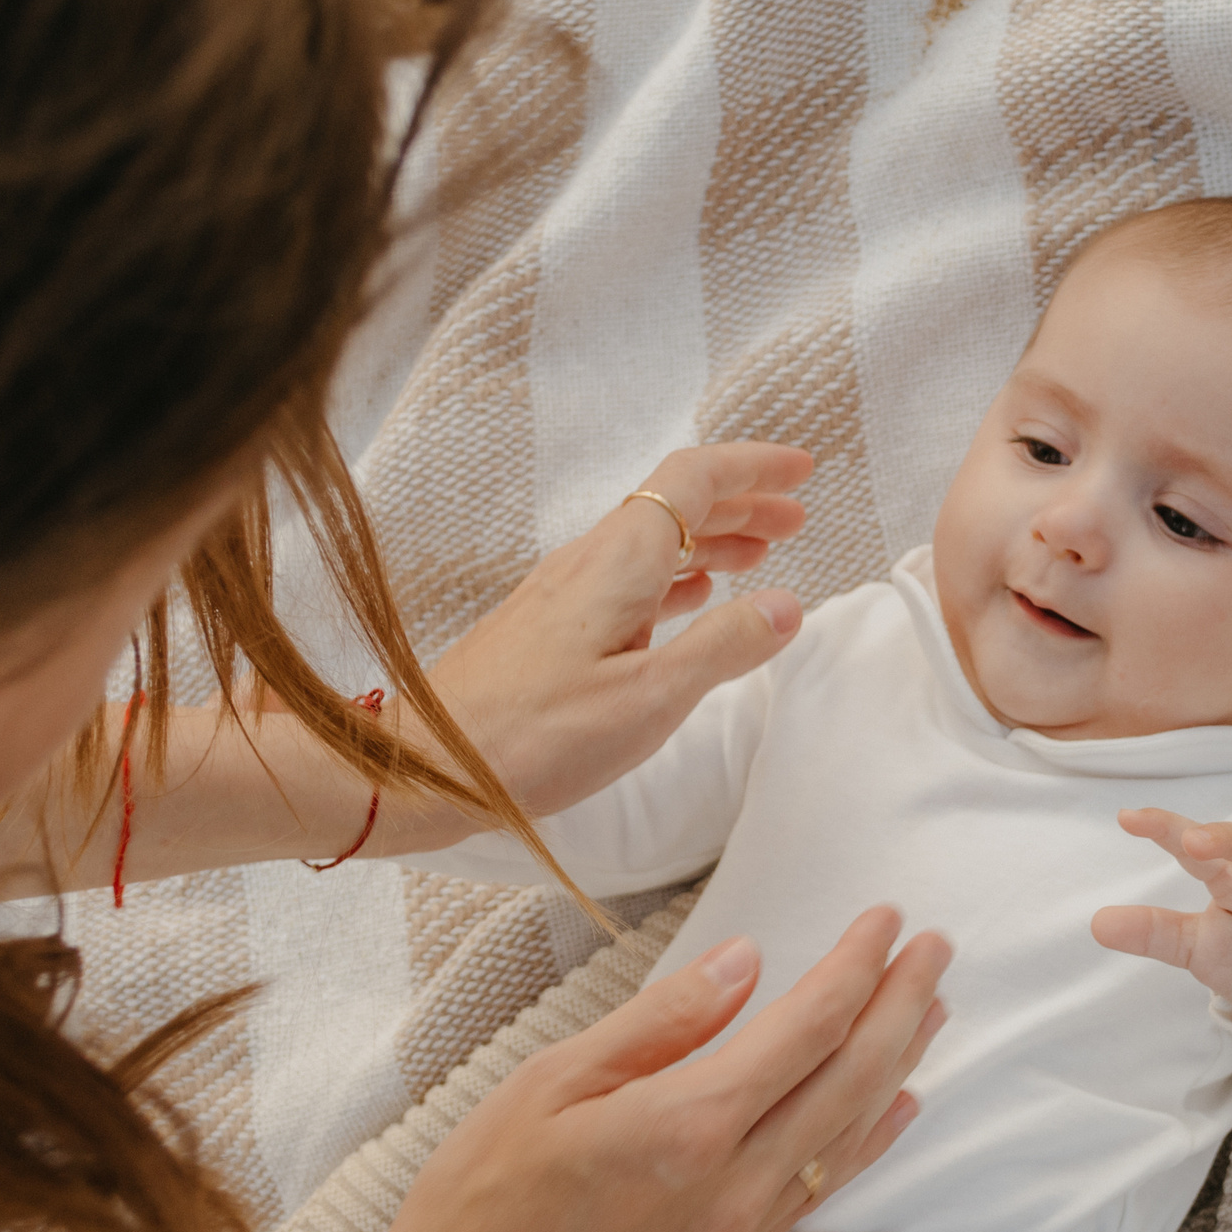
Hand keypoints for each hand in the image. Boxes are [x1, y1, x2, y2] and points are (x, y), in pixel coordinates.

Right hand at [276, 905, 950, 1231]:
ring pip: (849, 1134)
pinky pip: (822, 1186)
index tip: (887, 918)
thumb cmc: (479, 1206)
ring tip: (933, 1009)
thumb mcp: (549, 1084)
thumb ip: (659, 1022)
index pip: (808, 1027)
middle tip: (938, 947)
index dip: (857, 966)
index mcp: (689, 1125)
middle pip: (852, 1077)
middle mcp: (735, 1182)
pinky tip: (894, 1108)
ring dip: (899, 1065)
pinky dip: (868, 1139)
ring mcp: (739, 1230)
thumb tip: (744, 963)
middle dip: (903, 1004)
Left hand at [394, 441, 814, 843]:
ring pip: (652, 544)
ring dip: (710, 541)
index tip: (802, 468)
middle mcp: (590, 562)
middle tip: (795, 519)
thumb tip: (786, 605)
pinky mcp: (549, 626)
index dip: (753, 467)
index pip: (694, 480)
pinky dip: (673, 578)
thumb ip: (723, 647)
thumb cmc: (534, 737)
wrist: (429, 765)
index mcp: (620, 562)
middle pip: (675, 505)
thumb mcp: (651, 699)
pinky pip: (626, 579)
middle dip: (741, 503)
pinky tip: (689, 600)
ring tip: (759, 558)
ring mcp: (565, 593)